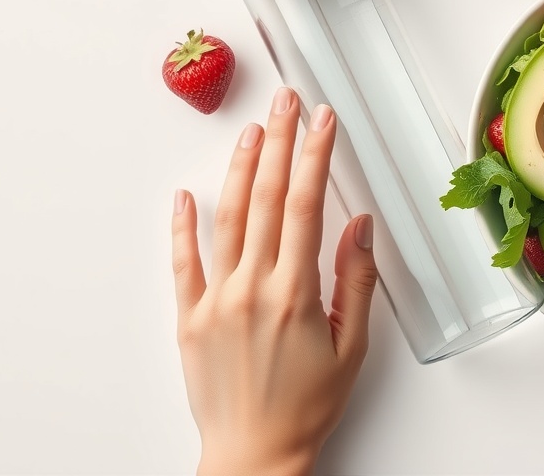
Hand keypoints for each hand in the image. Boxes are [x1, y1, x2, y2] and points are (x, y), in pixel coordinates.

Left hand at [171, 87, 378, 475]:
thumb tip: (360, 227)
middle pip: (264, 198)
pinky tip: (186, 194)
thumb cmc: (305, 407)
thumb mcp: (350, 348)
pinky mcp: (188, 318)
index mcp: (294, 294)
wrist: (253, 455)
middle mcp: (251, 289)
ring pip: (227, 219)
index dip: (314, 156)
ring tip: (250, 130)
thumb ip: (355, 282)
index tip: (322, 121)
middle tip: (285, 102)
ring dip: (239, 168)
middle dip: (279, 142)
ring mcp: (215, 300)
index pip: (304, 205)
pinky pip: (183, 262)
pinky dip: (183, 225)